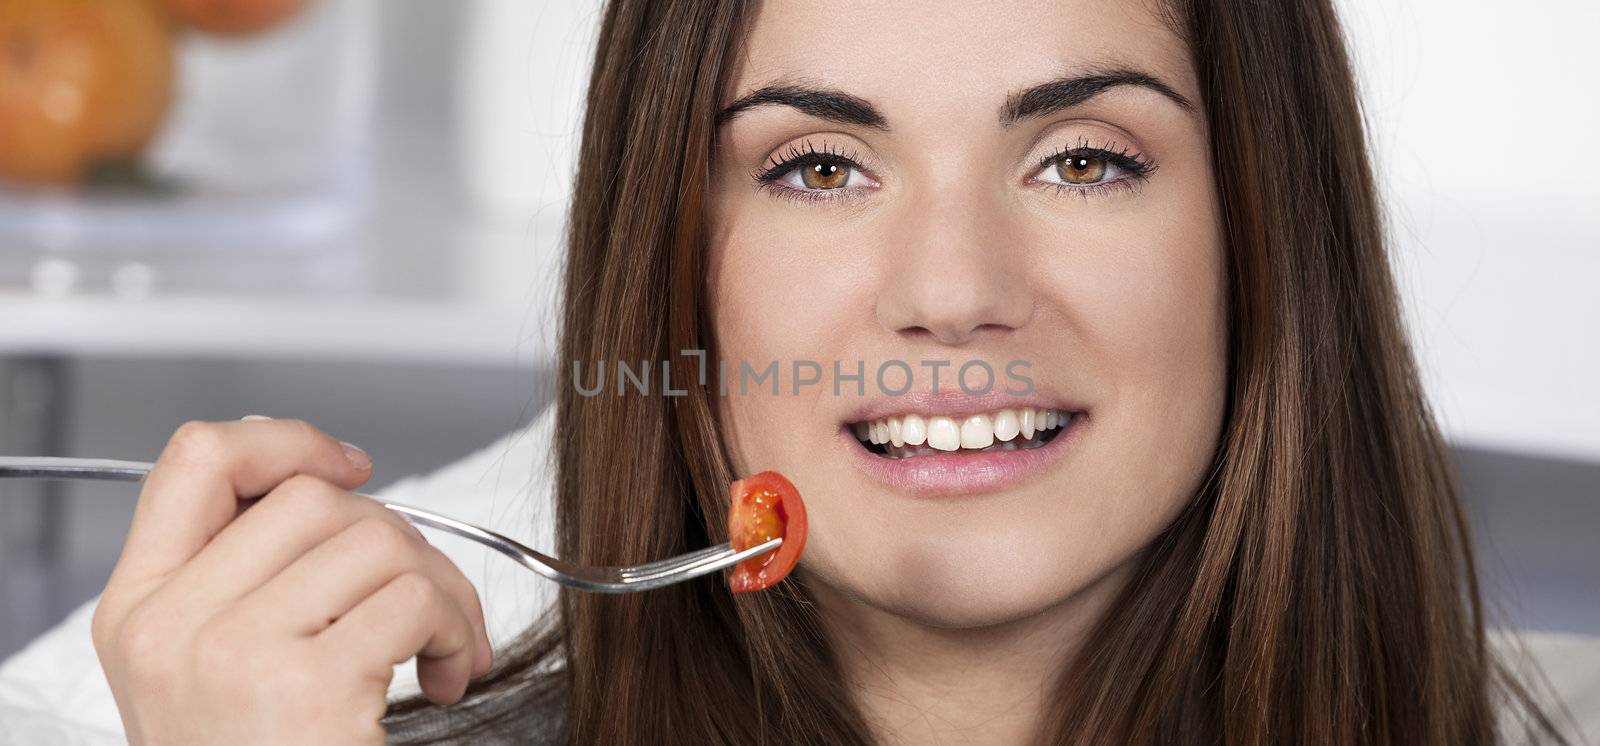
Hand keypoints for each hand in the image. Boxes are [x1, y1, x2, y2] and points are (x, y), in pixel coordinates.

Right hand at [90, 416, 492, 744]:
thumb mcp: (211, 669)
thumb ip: (247, 576)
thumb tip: (329, 482)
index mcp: (139, 610)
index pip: (194, 460)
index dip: (285, 439)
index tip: (350, 467)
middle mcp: (172, 628)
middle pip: (312, 498)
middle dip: (399, 537)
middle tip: (423, 604)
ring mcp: (232, 656)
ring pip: (377, 539)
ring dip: (442, 588)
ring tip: (442, 648)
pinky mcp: (306, 688)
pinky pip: (416, 600)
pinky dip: (459, 632)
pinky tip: (448, 678)